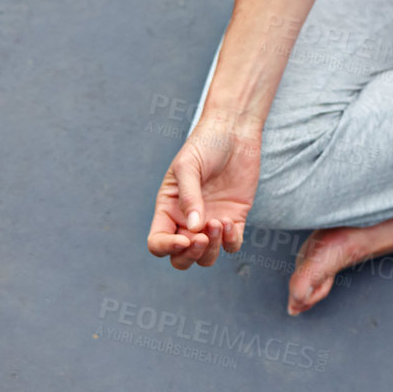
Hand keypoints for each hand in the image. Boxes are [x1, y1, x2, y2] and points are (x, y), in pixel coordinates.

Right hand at [148, 115, 261, 269]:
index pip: (158, 242)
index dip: (166, 248)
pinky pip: (231, 245)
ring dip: (211, 250)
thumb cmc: (204, 145)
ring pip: (206, 257)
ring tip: (218, 223)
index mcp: (168, 210)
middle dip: (190, 255)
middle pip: (181, 258)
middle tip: (202, 237)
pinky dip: (230, 242)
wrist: (234, 133)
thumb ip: (189, 197)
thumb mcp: (188, 167)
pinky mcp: (234, 219)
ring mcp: (211, 223)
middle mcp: (187, 221)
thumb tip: (193, 230)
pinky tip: (230, 222)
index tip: (183, 239)